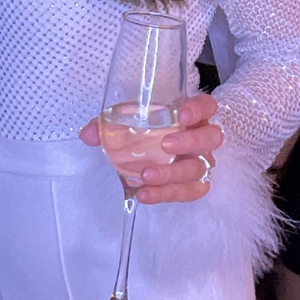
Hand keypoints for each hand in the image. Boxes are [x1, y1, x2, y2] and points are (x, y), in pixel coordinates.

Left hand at [79, 90, 223, 203]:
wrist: (153, 153)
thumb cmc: (147, 130)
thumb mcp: (128, 122)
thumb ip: (108, 125)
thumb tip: (88, 135)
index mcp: (190, 115)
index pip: (207, 105)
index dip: (198, 109)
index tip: (181, 115)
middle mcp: (201, 137)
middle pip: (211, 138)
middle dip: (190, 142)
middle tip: (165, 145)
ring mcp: (201, 162)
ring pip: (200, 169)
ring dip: (173, 174)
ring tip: (146, 176)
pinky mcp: (195, 185)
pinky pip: (190, 192)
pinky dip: (167, 194)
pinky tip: (146, 194)